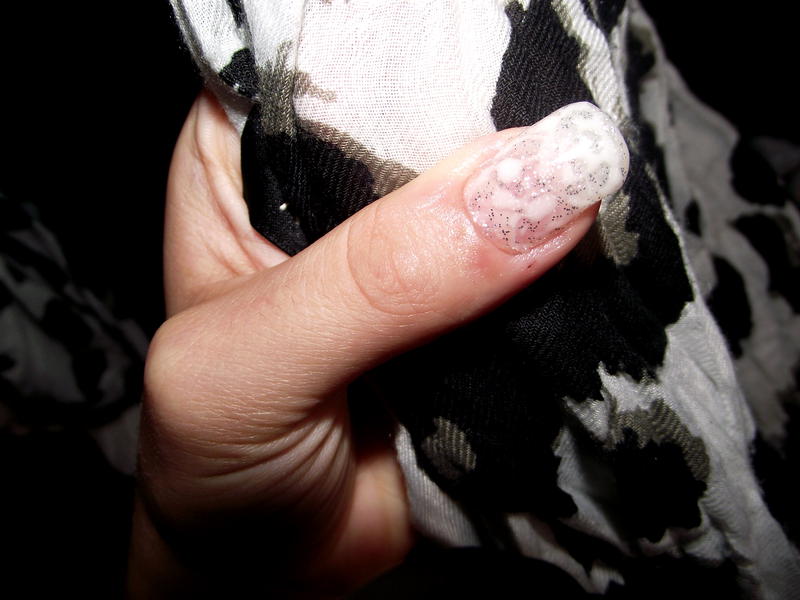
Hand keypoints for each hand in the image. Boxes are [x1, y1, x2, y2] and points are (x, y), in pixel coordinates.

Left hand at [127, 92, 622, 596]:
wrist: (270, 571)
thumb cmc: (214, 469)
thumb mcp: (250, 369)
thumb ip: (377, 280)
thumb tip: (537, 185)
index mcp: (243, 163)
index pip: (331, 59)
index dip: (421, 49)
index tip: (516, 50)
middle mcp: (327, 189)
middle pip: (428, 113)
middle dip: (502, 121)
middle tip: (584, 130)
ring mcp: (406, 249)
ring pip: (492, 190)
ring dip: (547, 197)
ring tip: (609, 181)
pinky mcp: (465, 310)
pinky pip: (530, 271)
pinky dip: (568, 266)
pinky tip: (607, 247)